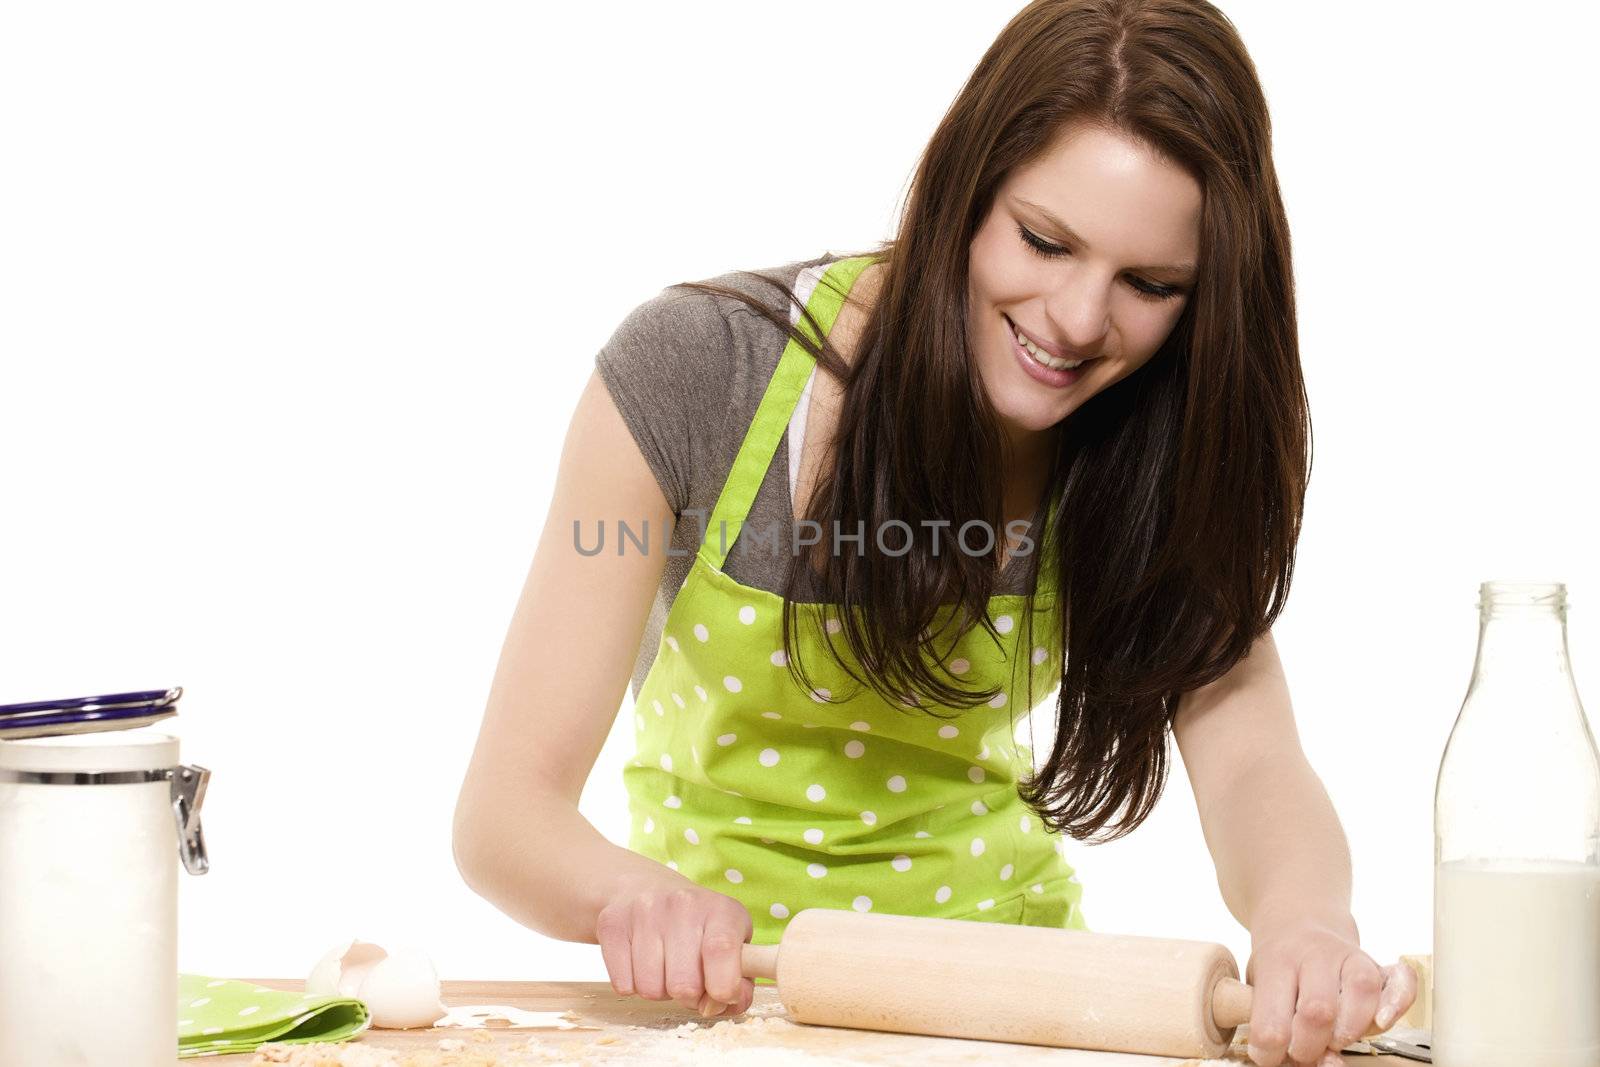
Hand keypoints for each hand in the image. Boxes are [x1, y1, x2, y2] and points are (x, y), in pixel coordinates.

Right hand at [595, 876, 755, 1018]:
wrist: (644, 890)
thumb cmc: (698, 929)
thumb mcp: (733, 946)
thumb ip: (739, 984)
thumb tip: (717, 1006)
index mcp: (721, 910)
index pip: (723, 951)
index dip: (724, 987)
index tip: (721, 996)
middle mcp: (683, 904)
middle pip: (684, 985)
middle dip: (688, 996)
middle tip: (689, 978)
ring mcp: (645, 911)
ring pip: (650, 990)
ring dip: (659, 991)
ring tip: (664, 967)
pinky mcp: (612, 923)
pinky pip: (623, 984)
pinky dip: (633, 985)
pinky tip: (641, 963)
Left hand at [1242, 911, 1417, 1066]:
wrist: (1296, 920)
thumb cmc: (1277, 965)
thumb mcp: (1258, 986)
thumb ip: (1276, 1023)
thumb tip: (1317, 1060)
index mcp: (1275, 963)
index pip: (1270, 1023)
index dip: (1271, 1051)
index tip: (1271, 1054)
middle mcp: (1314, 955)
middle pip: (1318, 1010)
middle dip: (1310, 1046)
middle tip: (1303, 1049)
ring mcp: (1348, 956)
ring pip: (1361, 991)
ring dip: (1350, 1030)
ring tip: (1335, 1039)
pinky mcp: (1377, 963)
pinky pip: (1401, 980)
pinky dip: (1398, 1003)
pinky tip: (1382, 1020)